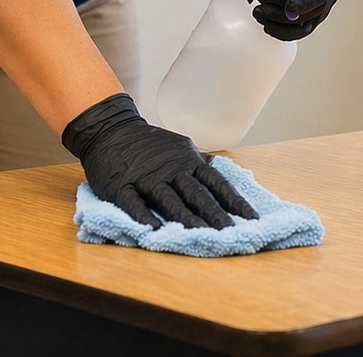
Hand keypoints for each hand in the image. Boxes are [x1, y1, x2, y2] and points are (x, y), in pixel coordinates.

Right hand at [62, 93, 258, 228]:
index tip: (252, 218)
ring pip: (169, 200)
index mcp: (187, 161)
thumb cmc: (147, 143)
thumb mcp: (178, 147)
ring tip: (201, 234)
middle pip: (196, 193)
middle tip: (231, 233)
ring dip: (186, 218)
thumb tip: (220, 172)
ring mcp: (146, 177)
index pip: (216, 182)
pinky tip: (154, 230)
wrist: (110, 129)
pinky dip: (144, 216)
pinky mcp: (122, 186)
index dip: (234, 200)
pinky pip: (134, 203)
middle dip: (215, 214)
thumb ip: (198, 163)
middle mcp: (170, 169)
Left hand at [246, 0, 344, 41]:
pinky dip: (285, 31)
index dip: (308, 0)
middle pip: (314, 8)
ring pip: (308, 22)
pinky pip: (303, 27)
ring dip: (282, 24)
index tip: (289, 6)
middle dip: (284, 10)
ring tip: (258, 13)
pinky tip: (267, 25)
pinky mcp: (313, 8)